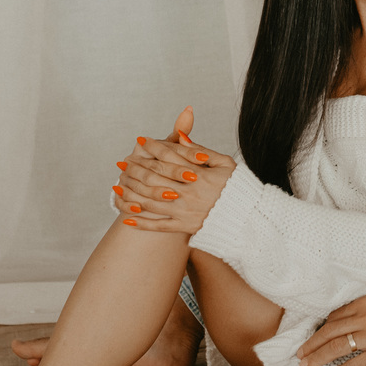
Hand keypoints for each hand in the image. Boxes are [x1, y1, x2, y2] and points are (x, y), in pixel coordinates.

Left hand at [114, 110, 236, 234]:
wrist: (248, 219)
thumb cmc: (237, 188)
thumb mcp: (225, 163)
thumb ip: (202, 151)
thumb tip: (182, 138)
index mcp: (200, 174)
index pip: (170, 156)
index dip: (153, 146)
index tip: (141, 140)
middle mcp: (189, 192)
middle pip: (155, 176)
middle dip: (136, 167)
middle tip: (123, 161)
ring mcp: (185, 211)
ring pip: (151, 200)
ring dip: (132, 192)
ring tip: (117, 184)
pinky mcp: (185, 227)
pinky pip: (158, 225)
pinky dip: (141, 222)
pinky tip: (127, 217)